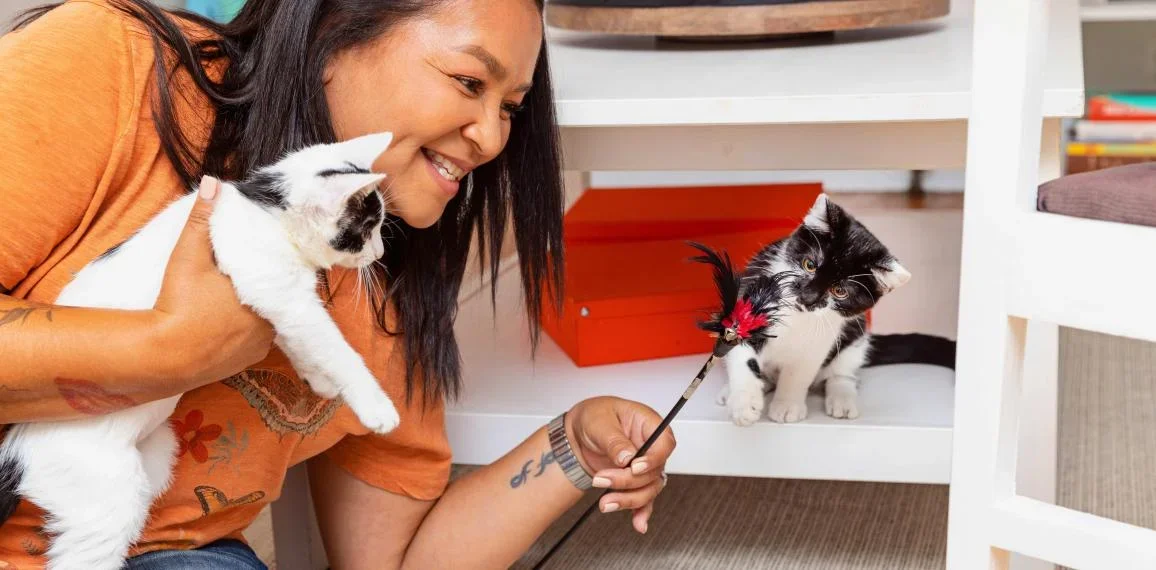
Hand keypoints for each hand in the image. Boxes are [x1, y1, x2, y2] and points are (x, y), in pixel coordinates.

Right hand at [151, 176, 274, 387]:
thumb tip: (213, 182)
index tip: (261, 258)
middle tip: (242, 277)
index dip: (271, 266)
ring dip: (254, 312)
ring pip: (265, 321)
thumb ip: (202, 220)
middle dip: (262, 288)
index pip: (279, 275)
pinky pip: (254, 342)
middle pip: (273, 298)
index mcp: (266, 293)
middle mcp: (271, 323)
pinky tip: (228, 323)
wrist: (163, 356)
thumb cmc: (179, 302)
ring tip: (234, 300)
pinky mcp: (247, 364)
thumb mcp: (189, 255)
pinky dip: (244, 333)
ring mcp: (260, 346)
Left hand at [565, 396, 676, 533]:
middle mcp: (650, 447)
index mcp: (648, 424)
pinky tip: (638, 524)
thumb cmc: (592, 417)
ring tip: (604, 503)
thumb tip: (627, 457)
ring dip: (628, 499)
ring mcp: (644, 466)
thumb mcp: (599, 422)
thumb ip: (614, 440)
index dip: (654, 458)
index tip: (635, 467)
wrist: (577, 434)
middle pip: (654, 471)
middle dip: (627, 481)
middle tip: (601, 480)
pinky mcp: (635, 481)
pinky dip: (641, 512)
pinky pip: (644, 499)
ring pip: (649, 489)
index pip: (665, 443)